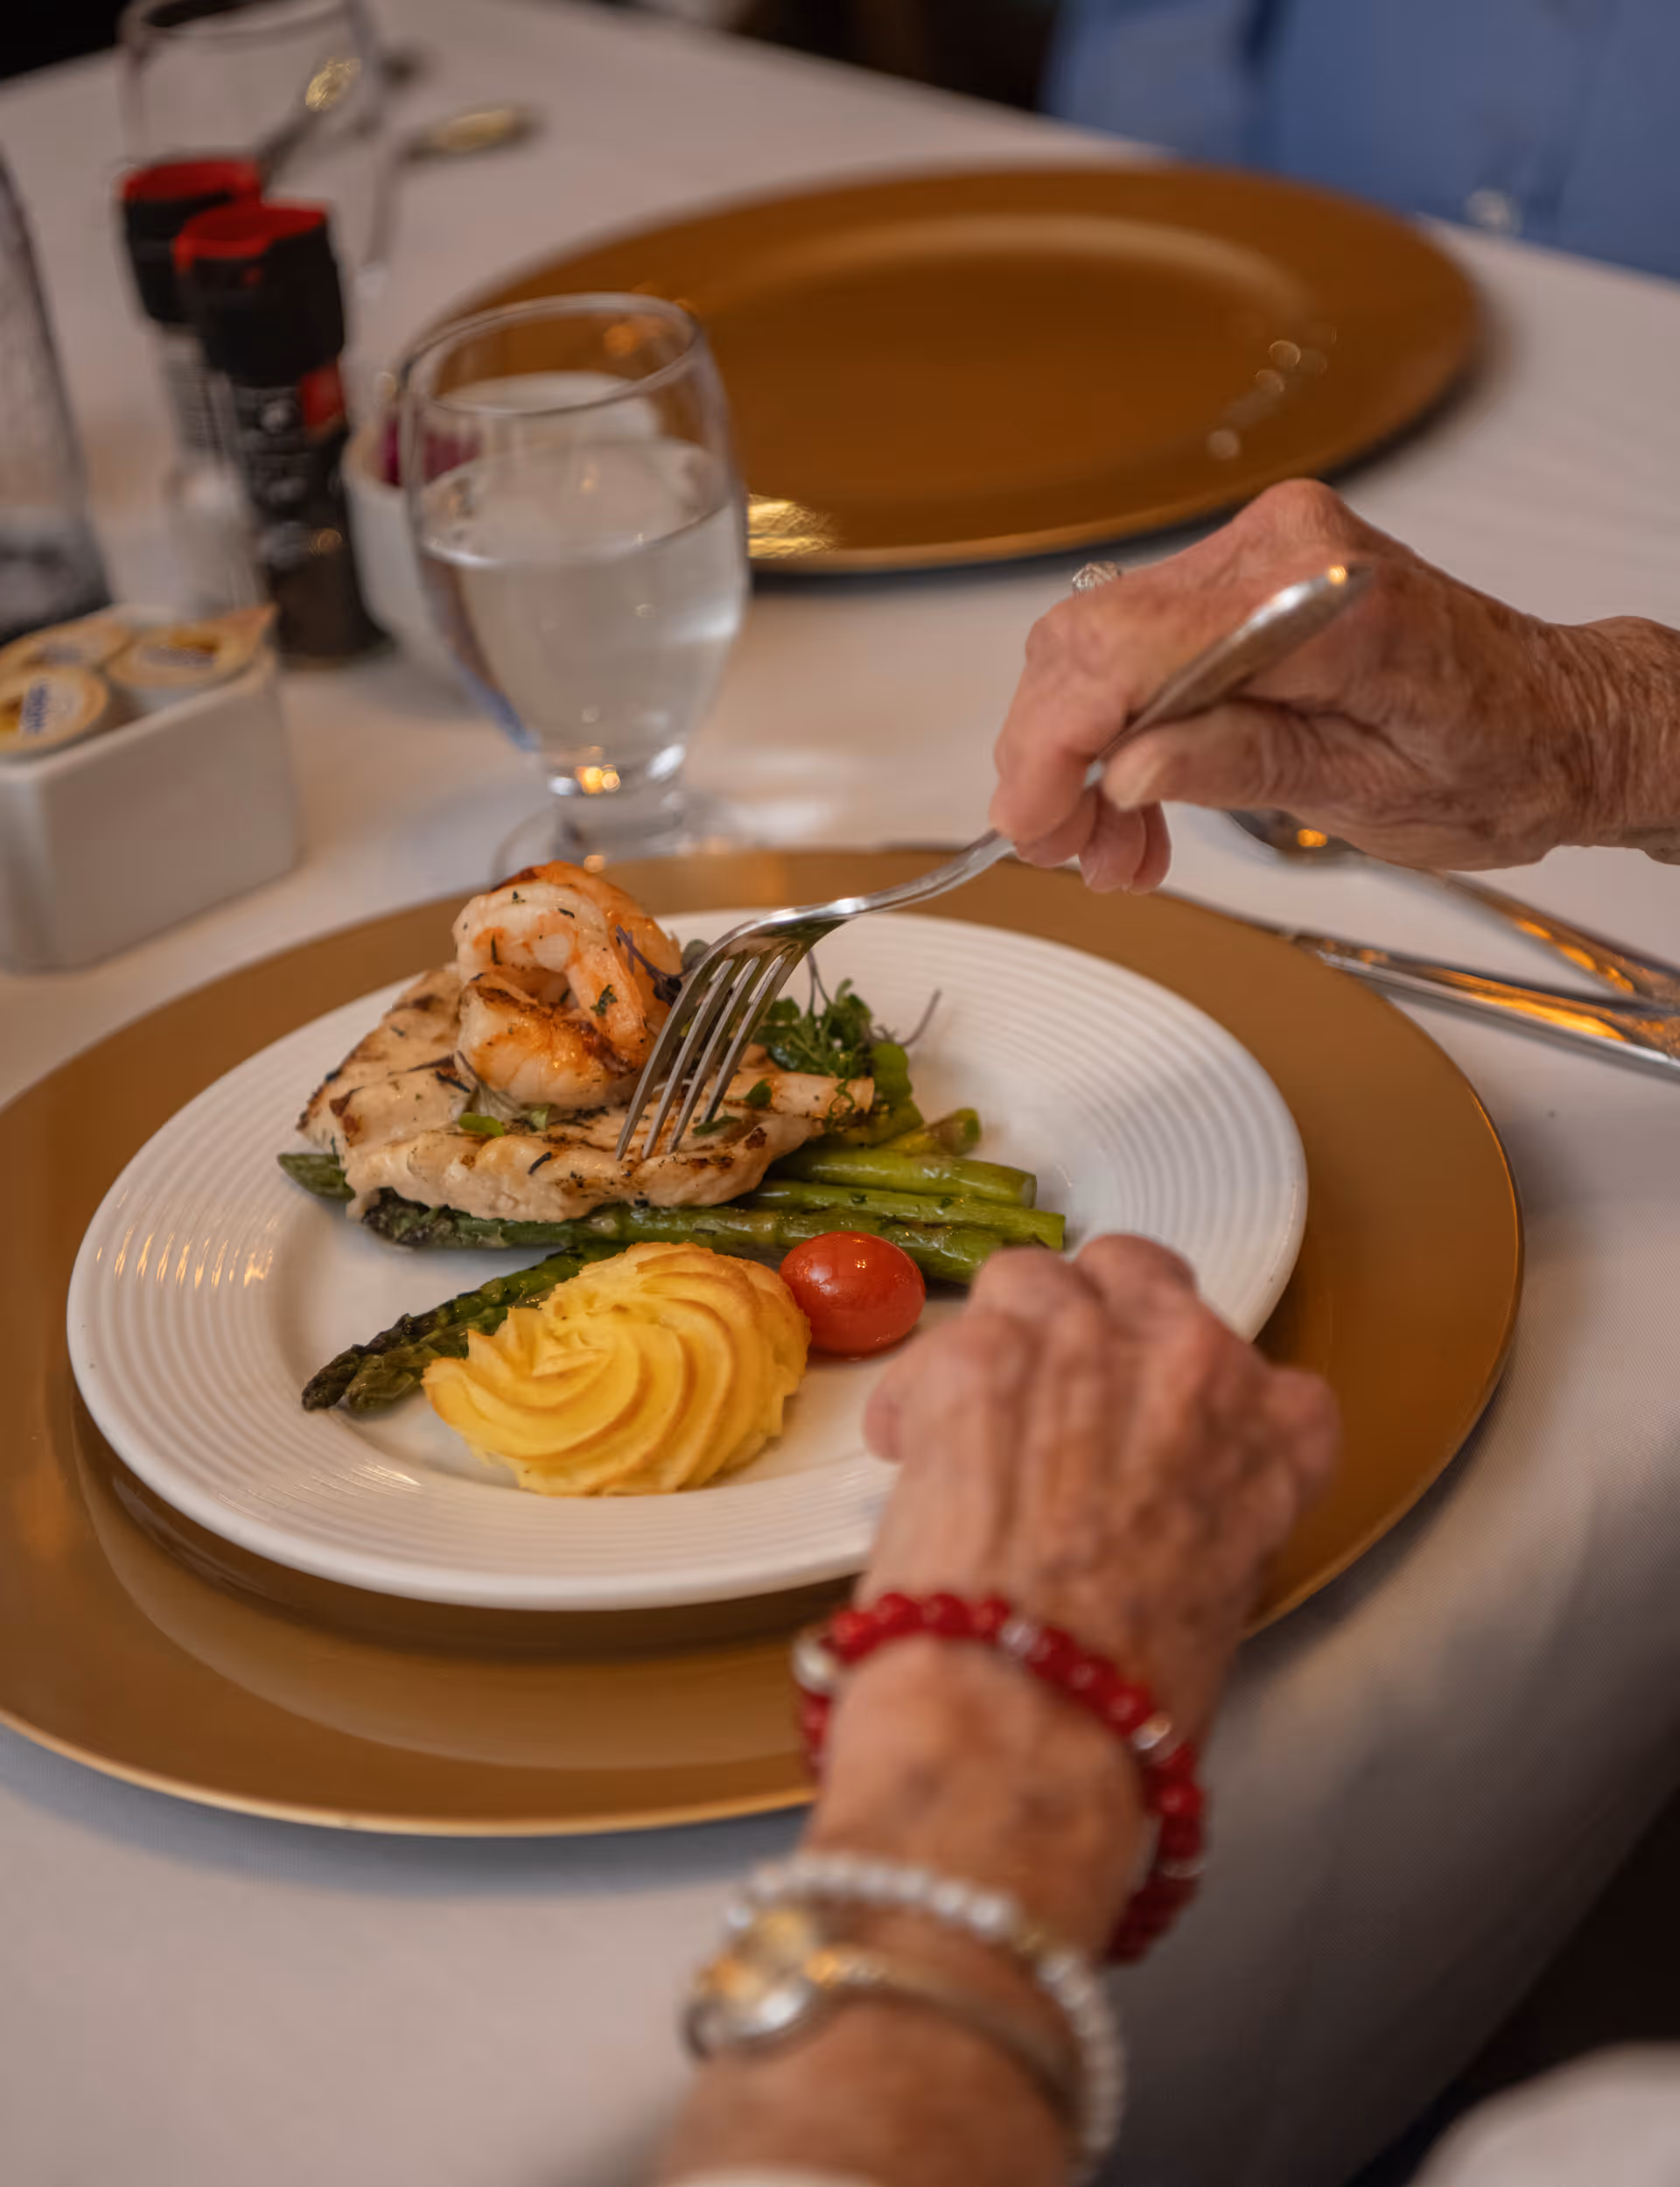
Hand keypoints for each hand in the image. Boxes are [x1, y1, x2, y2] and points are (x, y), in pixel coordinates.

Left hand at [859, 1235, 1337, 1739]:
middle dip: (1091, 1321)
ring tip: (972, 1416)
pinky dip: (920, 1393)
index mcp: (1274, 1436)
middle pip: (1137, 1275)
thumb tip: (1139, 1506)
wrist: (1027, 1721)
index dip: (1186, 1392)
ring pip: (1033, 1280)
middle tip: (1048, 1387)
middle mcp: (1191, 1364)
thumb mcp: (1217, 1597)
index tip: (1151, 1426)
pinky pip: (944, 1339)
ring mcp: (1083, 1346)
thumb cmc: (1124, 1703)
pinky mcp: (980, 1357)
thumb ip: (1197, 1510)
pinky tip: (909, 1452)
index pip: (1262, 1372)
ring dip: (1002, 1338)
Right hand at [989, 479, 1679, 884]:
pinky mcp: (1246, 578)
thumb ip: (1244, 764)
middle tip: (1067, 853)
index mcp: (1322, 598)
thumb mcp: (1372, 793)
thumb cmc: (1498, 759)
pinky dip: (1114, 730)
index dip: (1056, 743)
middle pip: (1093, 640)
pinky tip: (1134, 803)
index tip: (1032, 823)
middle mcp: (1282, 549)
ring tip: (1110, 851)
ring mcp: (1260, 554)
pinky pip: (1138, 646)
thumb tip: (1129, 768)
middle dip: (1053, 759)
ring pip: (1097, 646)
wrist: (1557, 722)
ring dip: (1077, 756)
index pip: (1132, 648)